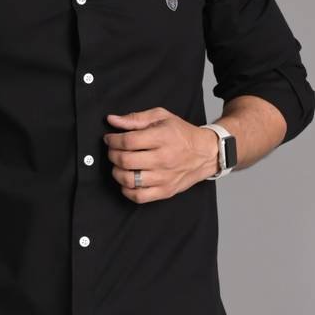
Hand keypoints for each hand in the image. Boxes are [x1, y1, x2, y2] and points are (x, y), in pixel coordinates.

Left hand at [103, 107, 218, 202]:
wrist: (205, 153)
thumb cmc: (182, 134)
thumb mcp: (161, 117)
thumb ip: (135, 118)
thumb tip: (112, 120)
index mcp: (162, 137)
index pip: (127, 141)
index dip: (112, 140)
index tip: (109, 139)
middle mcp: (163, 158)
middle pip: (125, 160)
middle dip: (112, 154)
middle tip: (113, 150)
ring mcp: (164, 177)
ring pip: (129, 180)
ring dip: (117, 172)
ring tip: (119, 165)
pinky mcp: (166, 191)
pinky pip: (139, 197)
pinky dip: (127, 190)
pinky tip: (128, 180)